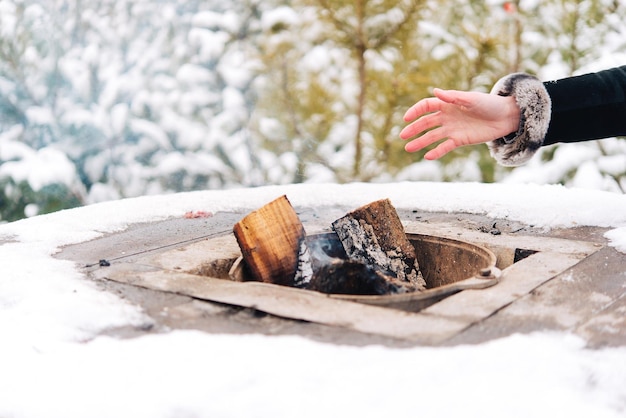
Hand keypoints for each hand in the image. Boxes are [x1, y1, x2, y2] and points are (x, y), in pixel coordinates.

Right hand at [399, 88, 519, 159]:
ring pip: (432, 136)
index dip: (415, 111)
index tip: (407, 118)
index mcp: (447, 103)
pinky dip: (436, 152)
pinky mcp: (459, 140)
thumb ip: (453, 97)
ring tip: (408, 148)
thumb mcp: (471, 99)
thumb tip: (435, 91)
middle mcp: (447, 116)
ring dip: (420, 142)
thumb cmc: (489, 103)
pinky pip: (445, 147)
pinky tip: (427, 157)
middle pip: (425, 123)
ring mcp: (452, 129)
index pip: (426, 106)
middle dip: (413, 129)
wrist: (505, 117)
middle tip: (402, 136)